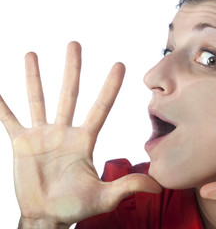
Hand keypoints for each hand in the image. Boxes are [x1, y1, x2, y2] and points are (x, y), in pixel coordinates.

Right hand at [0, 42, 161, 227]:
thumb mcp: (104, 197)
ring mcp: (42, 135)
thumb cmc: (76, 207)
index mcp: (85, 140)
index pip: (101, 107)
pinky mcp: (21, 143)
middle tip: (75, 43)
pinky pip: (9, 120)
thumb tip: (160, 185)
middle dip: (72, 69)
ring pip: (39, 99)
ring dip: (34, 77)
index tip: (120, 64)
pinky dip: (1, 106)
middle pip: (70, 93)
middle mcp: (65, 131)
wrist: (48, 216)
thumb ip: (128, 187)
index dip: (110, 86)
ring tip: (31, 54)